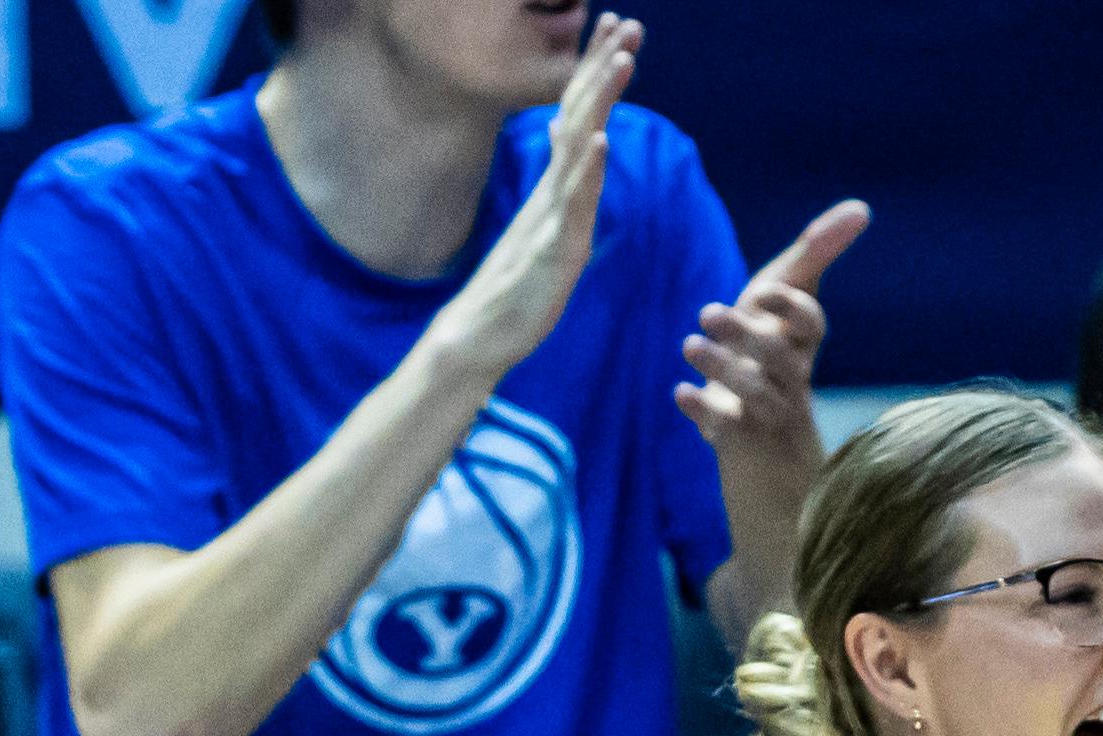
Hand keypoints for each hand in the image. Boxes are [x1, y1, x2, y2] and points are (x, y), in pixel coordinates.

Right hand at [429, 15, 640, 381]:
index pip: (578, 116)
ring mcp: (548, 217)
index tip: (616, 29)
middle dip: (602, 68)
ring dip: (600, 102)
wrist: (476, 338)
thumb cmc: (512, 292)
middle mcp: (550, 192)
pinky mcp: (550, 250)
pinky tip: (599, 140)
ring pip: (577, 149)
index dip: (596, 73)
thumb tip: (576, 152)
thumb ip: (564, 192)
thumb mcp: (547, 233)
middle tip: (626, 22)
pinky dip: (586, 170)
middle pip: (579, 117)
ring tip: (622, 60)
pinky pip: (570, 205)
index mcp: (554, 188)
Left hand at [676, 200, 868, 494]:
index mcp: (798, 351)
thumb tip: (860, 209)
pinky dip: (702, 410)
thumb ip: (813, 256)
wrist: (770, 470)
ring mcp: (768, 419)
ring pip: (754, 395)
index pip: (811, 326)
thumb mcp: (778, 313)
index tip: (765, 292)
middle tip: (707, 313)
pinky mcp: (741, 448)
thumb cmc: (769, 370)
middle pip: (780, 359)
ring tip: (688, 346)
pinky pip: (726, 431)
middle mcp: (789, 384)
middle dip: (745, 334)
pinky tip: (679, 394)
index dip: (793, 307)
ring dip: (720, 368)